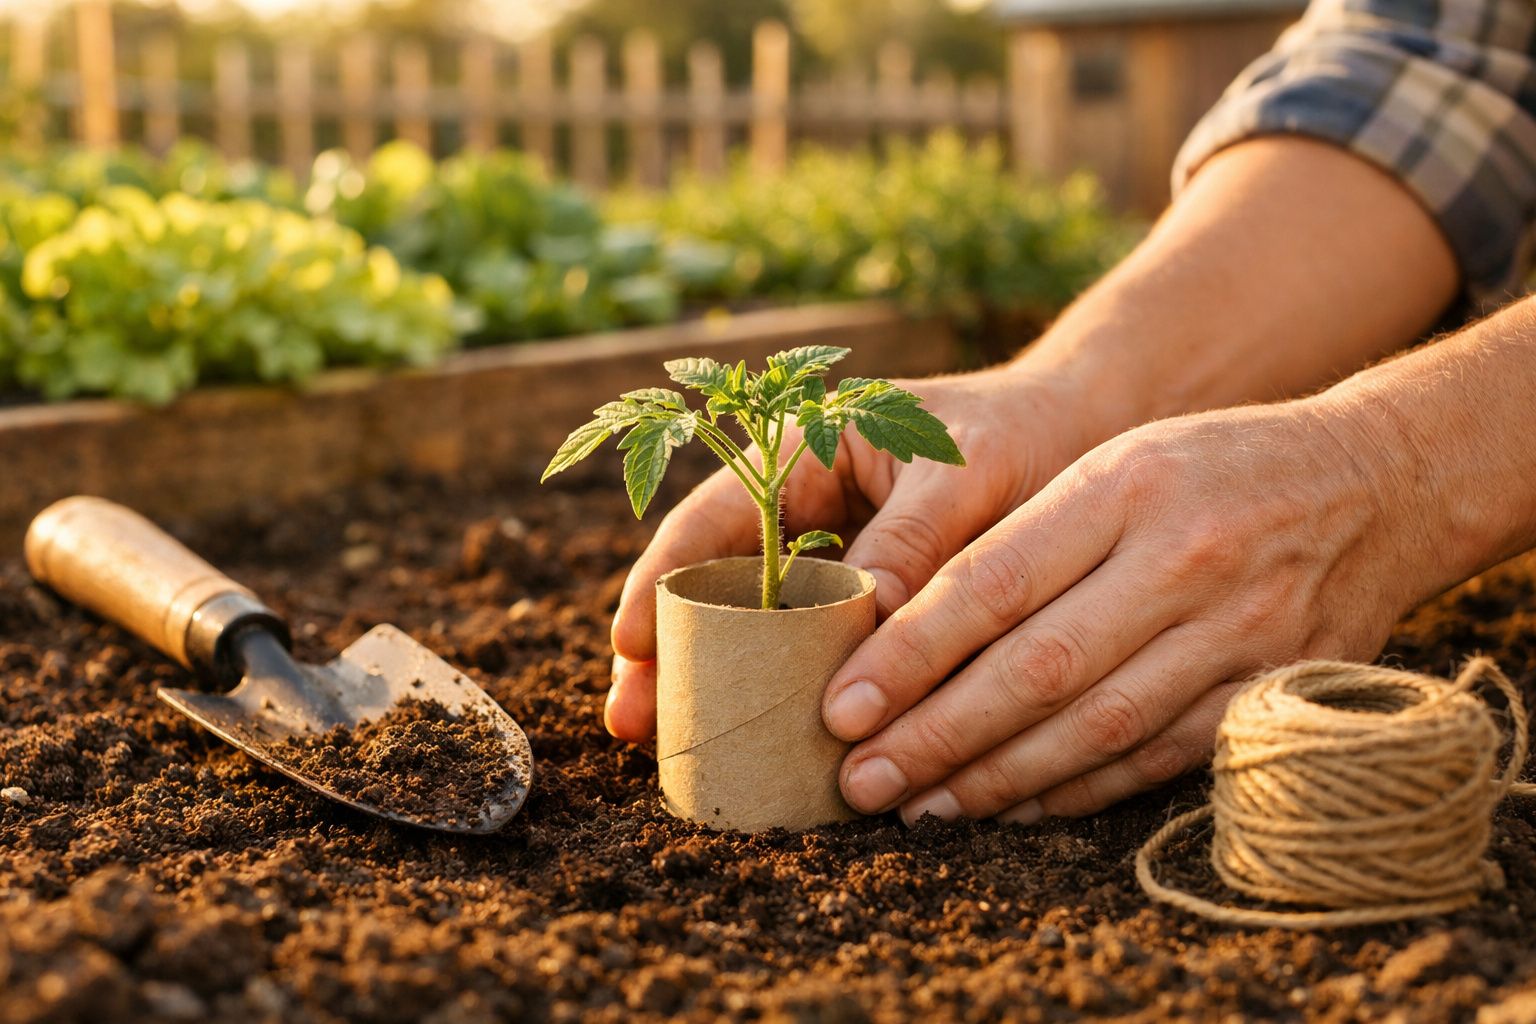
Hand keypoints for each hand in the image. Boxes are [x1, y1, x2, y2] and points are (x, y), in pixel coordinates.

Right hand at [604, 364, 1097, 739]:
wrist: (1072, 434)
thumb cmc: (1018, 436)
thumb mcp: (965, 475)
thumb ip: (912, 542)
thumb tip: (867, 627)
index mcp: (805, 449)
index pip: (712, 517)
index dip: (662, 581)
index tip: (630, 645)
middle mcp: (800, 504)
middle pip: (711, 579)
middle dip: (666, 647)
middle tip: (631, 723)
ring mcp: (826, 553)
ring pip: (752, 619)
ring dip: (713, 676)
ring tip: (674, 745)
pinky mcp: (861, 598)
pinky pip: (809, 643)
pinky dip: (784, 686)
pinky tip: (766, 737)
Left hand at [825, 399, 1428, 824]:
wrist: (1375, 483)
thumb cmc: (1210, 468)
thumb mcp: (1114, 464)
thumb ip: (1024, 539)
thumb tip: (907, 628)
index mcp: (1124, 487)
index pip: (994, 583)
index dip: (910, 654)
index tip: (843, 706)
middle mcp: (1182, 559)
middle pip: (1037, 668)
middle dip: (936, 734)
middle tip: (861, 778)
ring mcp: (1238, 630)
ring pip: (1096, 726)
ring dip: (998, 779)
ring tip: (920, 804)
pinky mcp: (1274, 687)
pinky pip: (1159, 757)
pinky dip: (1079, 790)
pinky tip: (1013, 807)